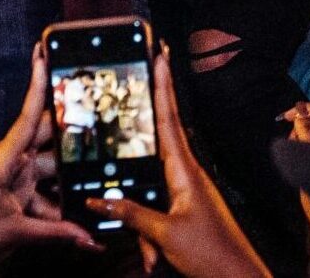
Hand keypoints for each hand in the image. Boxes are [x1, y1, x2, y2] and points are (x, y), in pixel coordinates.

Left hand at [0, 46, 100, 274]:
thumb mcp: (16, 233)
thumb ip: (57, 233)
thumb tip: (90, 237)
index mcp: (5, 158)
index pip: (28, 114)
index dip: (38, 83)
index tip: (43, 52)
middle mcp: (13, 161)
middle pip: (49, 137)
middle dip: (73, 131)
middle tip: (101, 119)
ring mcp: (18, 177)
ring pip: (53, 167)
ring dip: (70, 177)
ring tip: (98, 177)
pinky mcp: (21, 194)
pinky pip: (48, 191)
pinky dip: (62, 203)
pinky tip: (81, 216)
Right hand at [88, 48, 269, 277]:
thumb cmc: (211, 256)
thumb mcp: (166, 235)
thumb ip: (133, 214)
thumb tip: (98, 201)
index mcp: (184, 170)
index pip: (169, 118)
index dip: (163, 85)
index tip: (160, 53)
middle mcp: (187, 172)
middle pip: (165, 128)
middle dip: (157, 97)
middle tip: (151, 61)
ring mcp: (189, 187)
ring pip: (157, 170)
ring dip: (146, 179)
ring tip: (141, 179)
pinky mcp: (188, 204)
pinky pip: (160, 196)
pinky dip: (148, 219)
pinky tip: (147, 250)